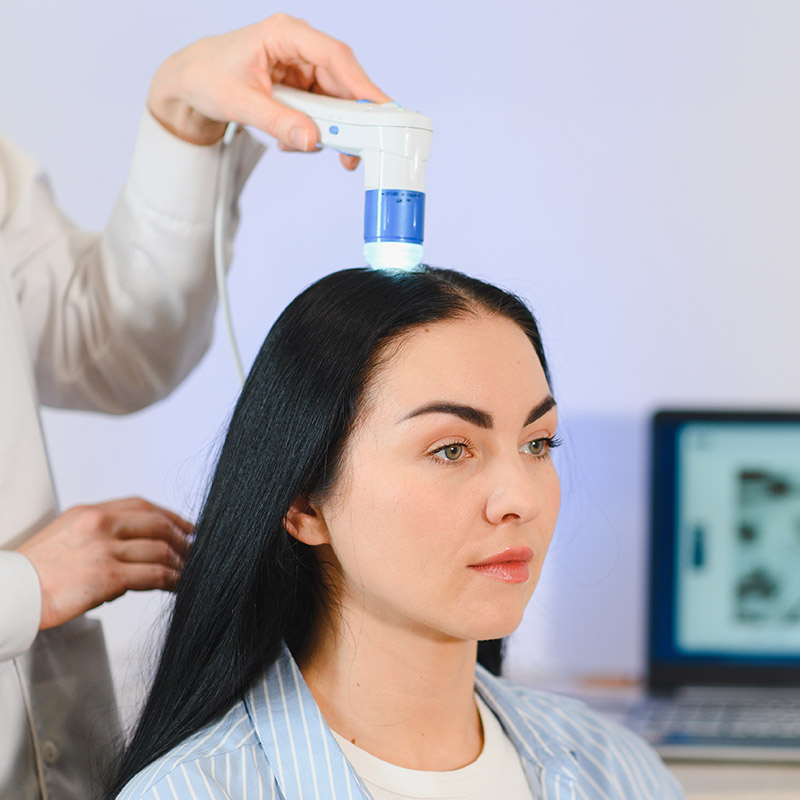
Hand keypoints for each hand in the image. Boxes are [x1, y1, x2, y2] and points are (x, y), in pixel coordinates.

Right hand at [17, 498, 190, 629]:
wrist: (10, 595)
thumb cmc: (36, 574)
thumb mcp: (66, 536)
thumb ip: (99, 533)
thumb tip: (134, 544)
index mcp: (90, 512)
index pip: (142, 505)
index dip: (170, 515)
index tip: (186, 526)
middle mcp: (100, 524)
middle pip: (158, 524)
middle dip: (182, 538)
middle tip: (195, 550)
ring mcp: (105, 549)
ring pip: (161, 549)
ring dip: (181, 562)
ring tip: (189, 572)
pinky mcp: (108, 576)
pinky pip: (155, 574)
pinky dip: (173, 580)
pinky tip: (179, 585)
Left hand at [148, 13, 389, 169]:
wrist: (191, 83)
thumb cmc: (208, 77)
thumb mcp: (240, 103)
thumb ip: (277, 122)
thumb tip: (311, 139)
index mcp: (285, 34)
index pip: (334, 56)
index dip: (361, 83)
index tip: (379, 109)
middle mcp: (299, 47)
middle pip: (342, 81)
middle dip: (351, 117)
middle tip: (359, 148)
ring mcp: (302, 67)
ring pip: (336, 99)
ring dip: (334, 129)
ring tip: (325, 150)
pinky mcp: (302, 87)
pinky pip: (323, 111)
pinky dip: (316, 130)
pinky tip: (297, 140)